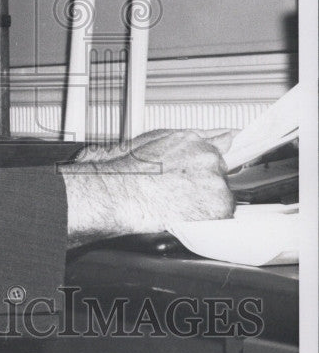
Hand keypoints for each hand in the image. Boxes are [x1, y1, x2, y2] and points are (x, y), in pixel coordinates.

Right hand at [63, 129, 235, 245]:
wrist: (125, 191)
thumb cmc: (133, 168)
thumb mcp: (160, 139)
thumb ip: (197, 136)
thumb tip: (227, 134)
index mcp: (196, 141)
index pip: (216, 154)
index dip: (202, 169)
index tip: (196, 177)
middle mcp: (210, 158)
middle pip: (218, 175)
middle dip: (203, 184)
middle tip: (178, 191)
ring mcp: (216, 182)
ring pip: (220, 195)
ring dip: (205, 201)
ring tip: (178, 203)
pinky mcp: (218, 206)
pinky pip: (222, 215)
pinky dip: (207, 218)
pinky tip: (186, 214)